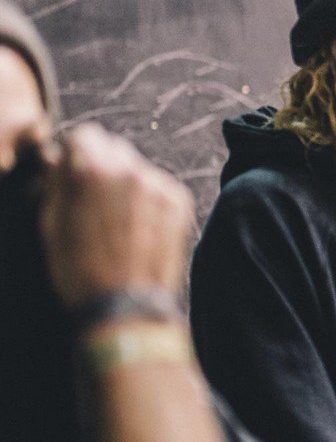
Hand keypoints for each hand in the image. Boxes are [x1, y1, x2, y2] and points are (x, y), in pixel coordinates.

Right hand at [39, 124, 193, 309]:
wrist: (127, 306)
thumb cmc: (80, 269)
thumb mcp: (51, 223)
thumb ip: (57, 181)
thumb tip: (60, 157)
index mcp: (90, 170)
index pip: (84, 135)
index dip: (77, 154)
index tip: (76, 173)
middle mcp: (128, 169)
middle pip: (114, 147)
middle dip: (104, 166)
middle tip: (97, 200)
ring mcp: (157, 184)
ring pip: (138, 167)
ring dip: (128, 183)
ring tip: (120, 222)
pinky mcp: (179, 200)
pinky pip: (159, 187)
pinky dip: (150, 200)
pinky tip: (140, 229)